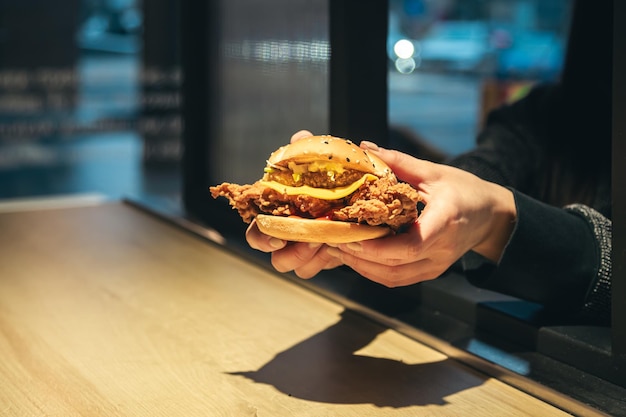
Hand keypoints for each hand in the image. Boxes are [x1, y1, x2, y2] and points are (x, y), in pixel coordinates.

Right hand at [245, 130, 342, 277]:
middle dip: (290, 252)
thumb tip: (299, 138)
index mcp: (282, 208)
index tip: (279, 236)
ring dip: (309, 257)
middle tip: (312, 240)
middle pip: (275, 256)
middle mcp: (291, 230)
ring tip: (329, 240)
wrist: (369, 194)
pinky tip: (339, 245)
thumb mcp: (328, 157)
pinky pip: (319, 266)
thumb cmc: (342, 173)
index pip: (259, 228)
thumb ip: (309, 149)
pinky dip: (326, 259)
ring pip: (296, 266)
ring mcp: (308, 245)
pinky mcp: (327, 254)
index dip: (262, 236)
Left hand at [325, 141, 515, 286]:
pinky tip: (355, 257)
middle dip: (359, 256)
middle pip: (395, 265)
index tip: (351, 236)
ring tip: (338, 249)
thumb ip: (399, 162)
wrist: (491, 216)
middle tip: (332, 239)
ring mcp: (436, 265)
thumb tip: (365, 147)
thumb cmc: (465, 190)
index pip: (412, 245)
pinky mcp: (430, 271)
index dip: (378, 246)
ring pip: (393, 277)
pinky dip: (373, 271)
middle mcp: (441, 250)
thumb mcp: (434, 172)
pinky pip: (397, 278)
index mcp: (445, 221)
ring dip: (362, 266)